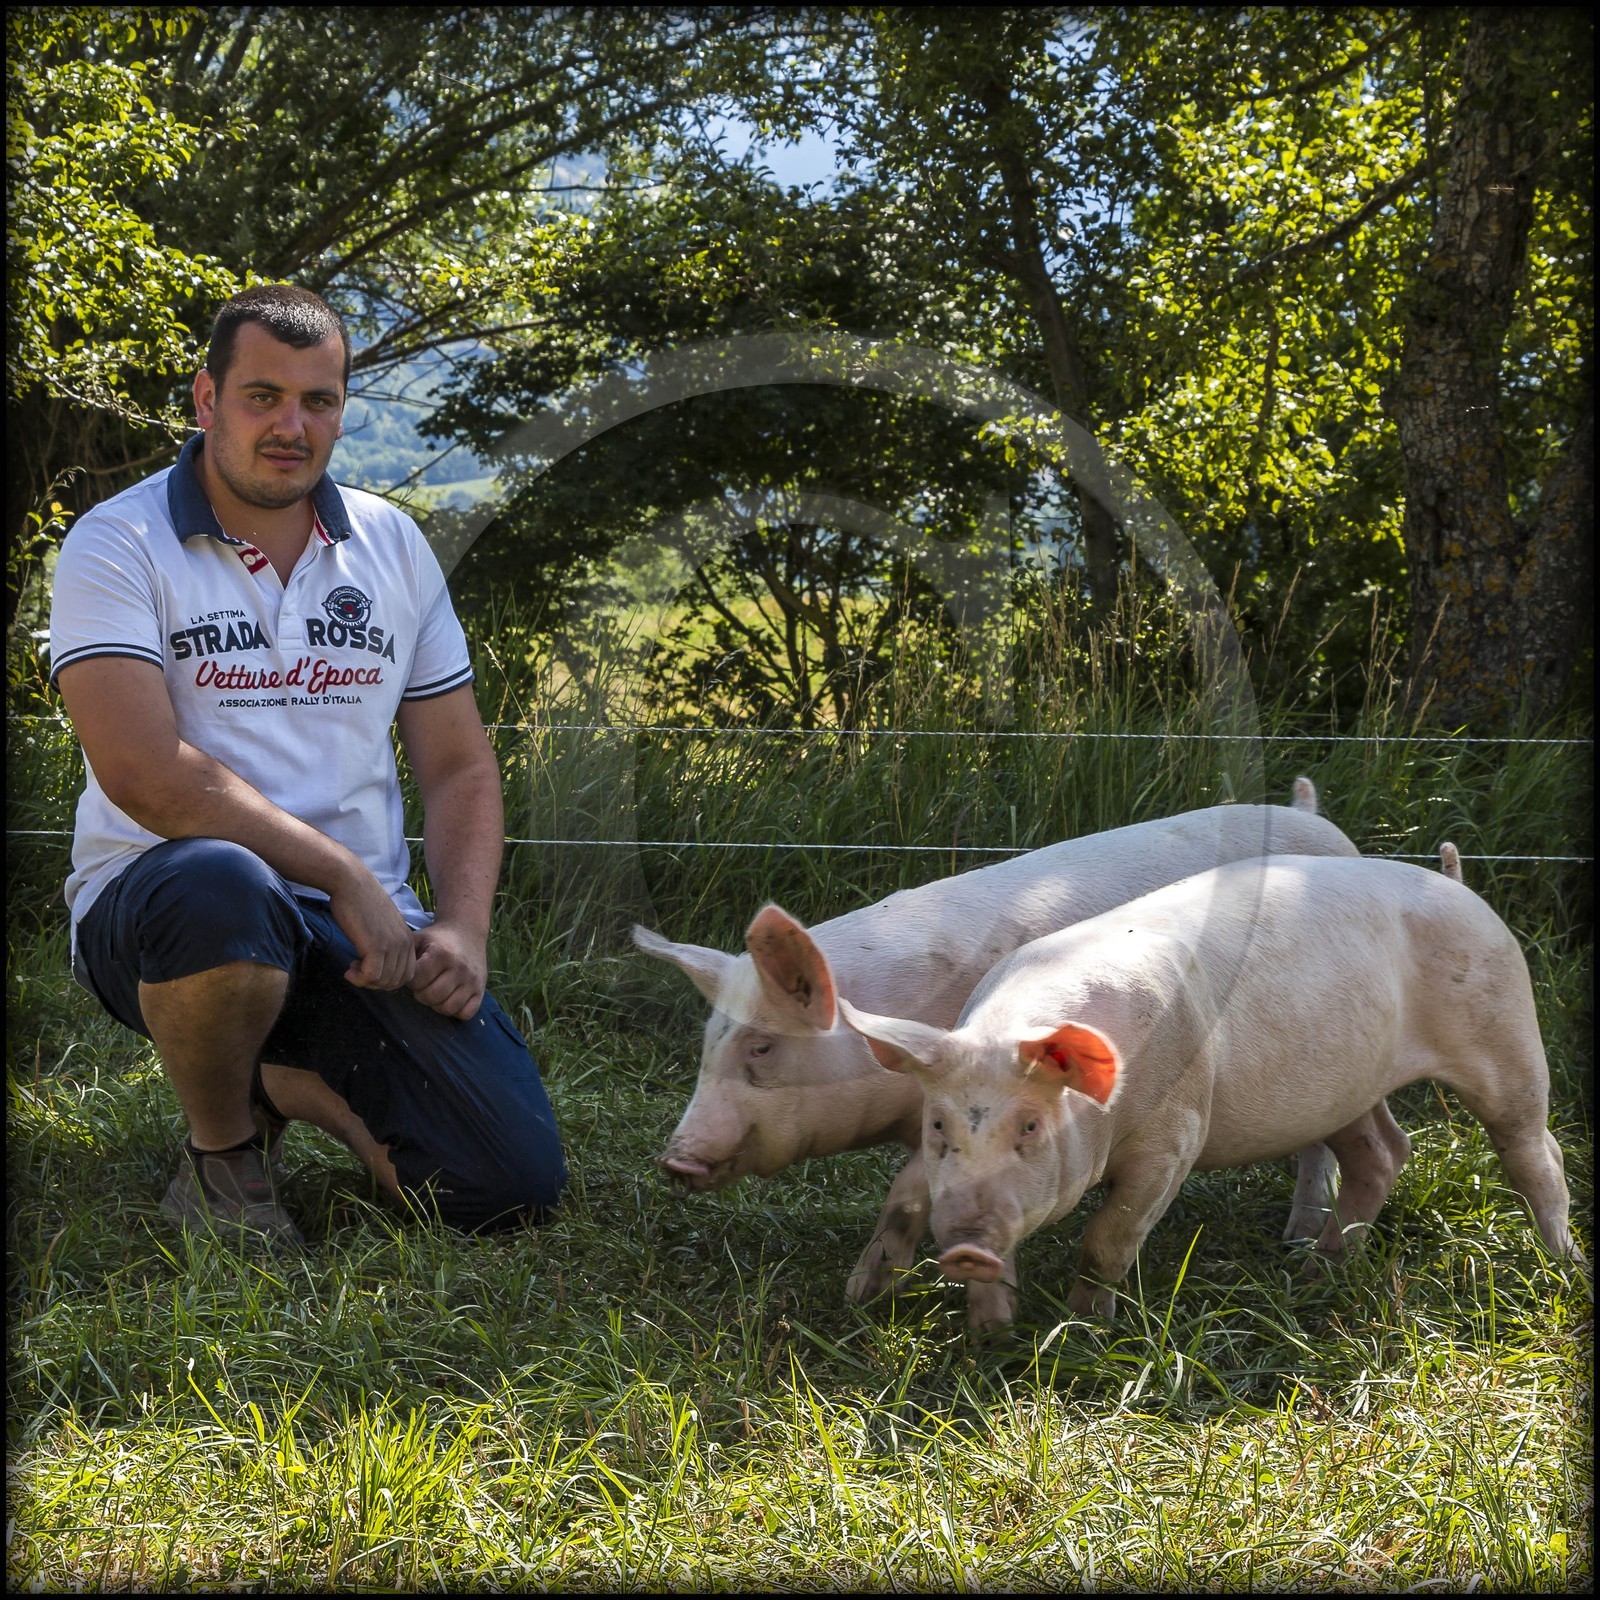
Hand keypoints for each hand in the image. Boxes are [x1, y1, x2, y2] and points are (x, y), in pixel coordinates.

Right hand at [328, 862, 416, 991]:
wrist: (350, 881)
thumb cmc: (360, 902)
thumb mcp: (381, 925)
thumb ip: (386, 943)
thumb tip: (379, 966)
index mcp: (407, 938)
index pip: (407, 974)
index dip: (386, 979)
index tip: (368, 970)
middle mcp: (404, 942)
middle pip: (396, 982)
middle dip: (376, 983)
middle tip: (358, 972)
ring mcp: (392, 945)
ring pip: (384, 982)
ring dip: (365, 981)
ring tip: (352, 968)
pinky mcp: (377, 945)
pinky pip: (372, 976)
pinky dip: (359, 978)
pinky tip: (349, 969)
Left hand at [408, 918, 488, 1019]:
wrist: (467, 931)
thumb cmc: (437, 939)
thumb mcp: (419, 938)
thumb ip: (402, 954)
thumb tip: (384, 973)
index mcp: (442, 954)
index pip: (418, 981)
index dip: (411, 981)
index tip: (415, 975)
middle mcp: (460, 967)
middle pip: (431, 997)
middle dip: (421, 994)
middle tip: (424, 985)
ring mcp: (472, 980)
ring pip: (448, 1008)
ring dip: (437, 1004)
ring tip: (435, 991)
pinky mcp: (481, 990)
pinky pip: (466, 1013)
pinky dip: (455, 1011)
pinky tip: (450, 998)